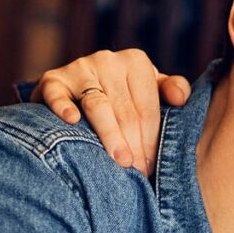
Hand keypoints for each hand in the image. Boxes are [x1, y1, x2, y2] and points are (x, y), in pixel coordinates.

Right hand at [31, 49, 189, 175]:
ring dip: (110, 135)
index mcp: (136, 62)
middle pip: (125, 111)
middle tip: (138, 172)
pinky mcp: (53, 79)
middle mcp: (107, 60)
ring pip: (98, 105)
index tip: (151, 167)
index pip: (147, 109)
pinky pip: (57, 93)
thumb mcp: (151, 89)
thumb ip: (173, 89)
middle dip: (134, 145)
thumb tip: (180, 99)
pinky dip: (63, 106)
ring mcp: (79, 68)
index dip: (152, 140)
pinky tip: (72, 121)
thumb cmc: (124, 94)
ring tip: (119, 161)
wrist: (77, 89)